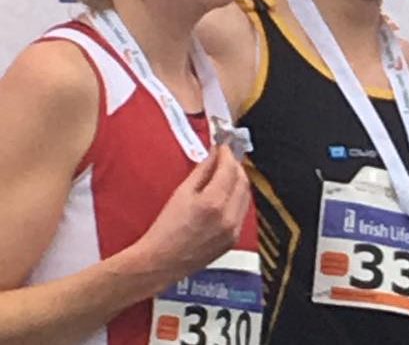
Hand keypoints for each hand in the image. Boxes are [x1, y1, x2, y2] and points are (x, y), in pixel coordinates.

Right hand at [133, 144, 251, 282]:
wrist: (160, 262)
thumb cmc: (165, 231)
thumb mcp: (181, 194)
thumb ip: (201, 172)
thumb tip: (213, 155)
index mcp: (213, 203)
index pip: (229, 169)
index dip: (227, 154)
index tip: (223, 147)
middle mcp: (227, 217)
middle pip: (242, 181)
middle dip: (235, 166)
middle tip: (225, 158)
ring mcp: (233, 230)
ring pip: (245, 196)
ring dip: (239, 181)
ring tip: (226, 174)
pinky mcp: (233, 239)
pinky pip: (242, 212)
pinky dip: (238, 198)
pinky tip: (227, 195)